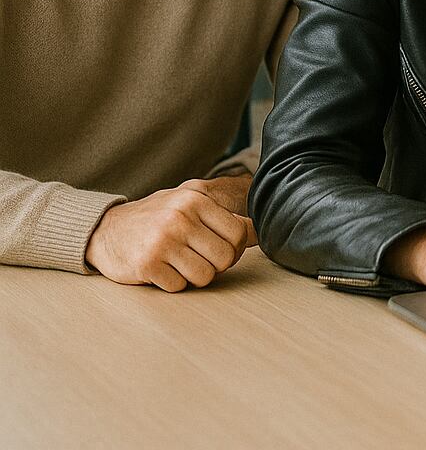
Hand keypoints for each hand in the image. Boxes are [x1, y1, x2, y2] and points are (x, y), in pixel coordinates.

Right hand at [84, 181, 257, 290]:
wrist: (105, 230)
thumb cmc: (156, 219)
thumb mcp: (186, 203)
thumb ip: (220, 214)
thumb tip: (261, 229)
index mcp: (195, 200)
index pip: (240, 233)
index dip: (236, 248)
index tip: (222, 250)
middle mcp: (180, 218)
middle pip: (225, 258)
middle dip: (216, 265)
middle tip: (199, 260)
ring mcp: (162, 242)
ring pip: (205, 276)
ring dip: (195, 276)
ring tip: (179, 263)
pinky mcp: (146, 265)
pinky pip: (180, 286)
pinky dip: (174, 283)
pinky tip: (161, 270)